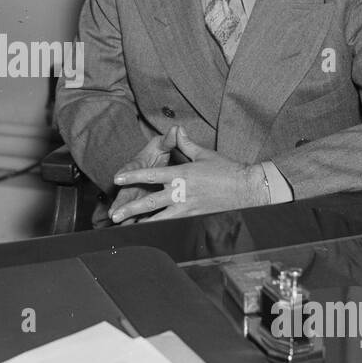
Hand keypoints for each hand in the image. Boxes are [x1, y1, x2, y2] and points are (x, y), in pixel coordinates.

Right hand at [108, 127, 179, 224]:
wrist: (152, 162)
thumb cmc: (155, 154)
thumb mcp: (161, 145)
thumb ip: (168, 140)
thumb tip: (176, 129)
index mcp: (138, 166)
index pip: (131, 169)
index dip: (125, 173)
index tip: (117, 178)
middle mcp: (134, 181)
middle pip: (126, 193)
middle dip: (120, 203)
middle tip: (114, 213)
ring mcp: (137, 193)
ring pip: (131, 205)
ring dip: (126, 215)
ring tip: (122, 226)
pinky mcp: (142, 202)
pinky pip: (140, 213)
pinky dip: (136, 221)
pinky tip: (134, 231)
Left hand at [110, 127, 267, 222]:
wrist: (247, 188)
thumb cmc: (226, 170)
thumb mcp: (204, 154)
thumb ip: (186, 144)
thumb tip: (177, 129)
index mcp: (182, 174)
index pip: (151, 175)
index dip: (133, 176)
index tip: (118, 178)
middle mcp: (182, 192)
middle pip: (150, 202)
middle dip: (130, 208)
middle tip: (115, 215)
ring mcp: (188, 207)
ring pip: (159, 218)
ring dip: (141, 223)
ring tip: (127, 228)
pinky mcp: (195, 218)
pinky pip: (173, 224)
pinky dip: (160, 228)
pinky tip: (149, 232)